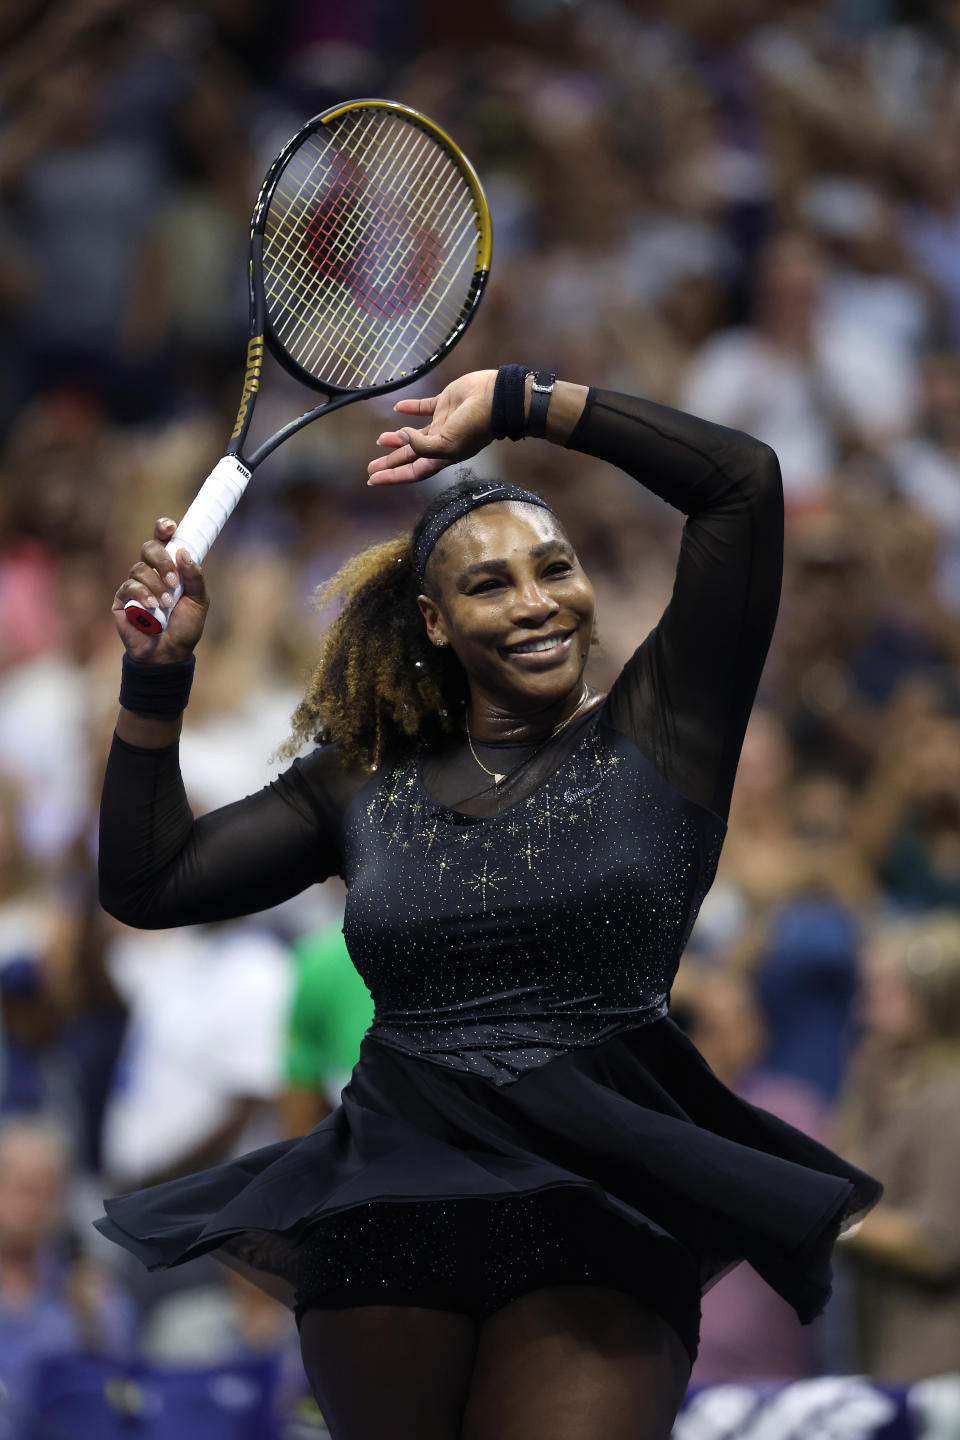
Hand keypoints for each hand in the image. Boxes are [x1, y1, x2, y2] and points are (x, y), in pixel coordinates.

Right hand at [112, 518, 208, 662]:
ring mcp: (135, 585)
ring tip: (166, 604)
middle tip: (174, 582)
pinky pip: (129, 586)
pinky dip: (143, 595)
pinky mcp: (122, 600)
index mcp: (170, 569)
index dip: (163, 529)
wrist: (169, 653)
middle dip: (162, 561)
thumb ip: (195, 577)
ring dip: (156, 585)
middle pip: (148, 548)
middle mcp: (151, 573)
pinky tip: (152, 607)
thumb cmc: (185, 628)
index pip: (163, 542)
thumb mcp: (199, 601)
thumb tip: (183, 552)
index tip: (170, 527)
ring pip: (139, 568)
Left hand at [366, 369, 496, 484]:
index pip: (413, 471)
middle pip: (410, 456)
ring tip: (380, 440)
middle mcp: (442, 443)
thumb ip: (421, 444)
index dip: (392, 476)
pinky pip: (423, 407)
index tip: (373, 479)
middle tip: (371, 467)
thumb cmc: (476, 425)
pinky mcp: (445, 404)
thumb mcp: (448, 444)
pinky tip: (398, 408)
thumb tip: (401, 435)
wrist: (495, 398)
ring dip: (397, 438)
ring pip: (414, 434)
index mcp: (443, 457)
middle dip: (390, 462)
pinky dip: (410, 408)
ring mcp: (443, 424)